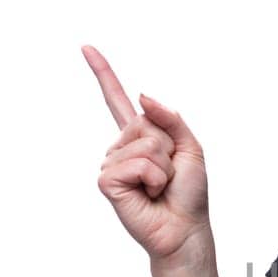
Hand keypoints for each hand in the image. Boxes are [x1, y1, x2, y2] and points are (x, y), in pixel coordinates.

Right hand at [85, 45, 210, 262]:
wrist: (184, 229)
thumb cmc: (189, 194)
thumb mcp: (191, 147)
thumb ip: (170, 118)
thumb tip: (141, 94)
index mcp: (141, 136)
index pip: (117, 99)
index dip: (103, 73)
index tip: (86, 47)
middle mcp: (122, 146)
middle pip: (146, 124)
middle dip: (168, 149)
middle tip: (168, 175)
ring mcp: (112, 163)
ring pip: (144, 145)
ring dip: (162, 167)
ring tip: (159, 186)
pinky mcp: (106, 182)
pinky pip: (134, 163)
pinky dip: (151, 178)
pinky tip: (148, 193)